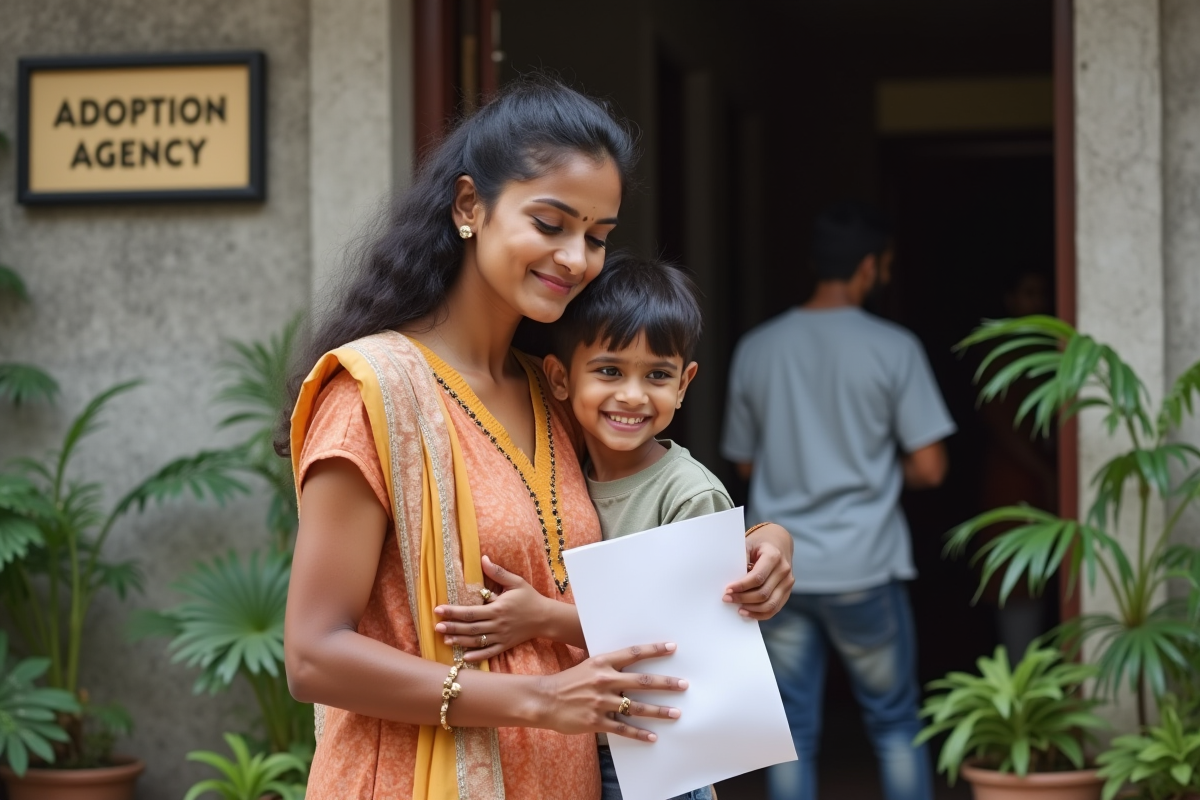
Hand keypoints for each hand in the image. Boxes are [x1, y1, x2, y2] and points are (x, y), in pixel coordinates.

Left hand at [435, 555, 561, 661]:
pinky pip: (489, 652)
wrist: (545, 617)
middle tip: (436, 626)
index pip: (470, 611)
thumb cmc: (529, 598)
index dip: (453, 611)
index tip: (439, 610)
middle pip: (470, 627)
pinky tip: (464, 657)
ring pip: (477, 641)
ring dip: (460, 641)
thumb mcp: (516, 582)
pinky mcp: (505, 645)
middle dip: (452, 627)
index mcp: (497, 608)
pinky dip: (477, 656)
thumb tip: (483, 558)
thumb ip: (498, 572)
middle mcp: (497, 624)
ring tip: (445, 640)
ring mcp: (501, 637)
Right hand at [537, 642, 686, 741]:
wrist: (544, 699)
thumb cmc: (568, 681)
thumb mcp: (588, 666)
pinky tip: (652, 737)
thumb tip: (630, 663)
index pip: (633, 654)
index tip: (672, 647)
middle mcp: (604, 680)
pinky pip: (622, 728)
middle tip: (684, 684)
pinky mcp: (596, 721)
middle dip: (666, 683)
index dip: (654, 650)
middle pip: (642, 681)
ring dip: (659, 711)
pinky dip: (639, 734)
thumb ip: (608, 665)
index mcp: (602, 662)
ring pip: (637, 707)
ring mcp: (601, 701)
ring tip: (676, 713)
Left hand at [724, 523, 794, 619]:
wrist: (778, 543)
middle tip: (727, 599)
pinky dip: (760, 614)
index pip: (757, 577)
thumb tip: (730, 579)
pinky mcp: (787, 592)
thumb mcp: (748, 545)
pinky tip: (748, 612)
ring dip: (752, 609)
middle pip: (763, 593)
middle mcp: (783, 570)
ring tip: (737, 608)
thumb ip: (741, 560)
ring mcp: (788, 582)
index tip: (728, 590)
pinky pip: (775, 608)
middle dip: (743, 599)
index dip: (741, 586)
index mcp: (773, 556)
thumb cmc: (759, 545)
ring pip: (770, 604)